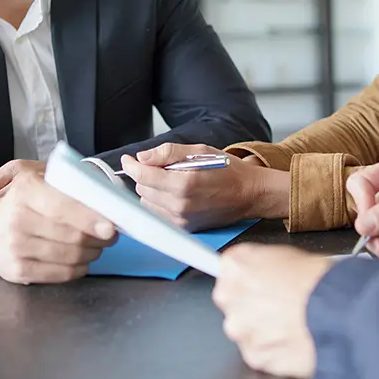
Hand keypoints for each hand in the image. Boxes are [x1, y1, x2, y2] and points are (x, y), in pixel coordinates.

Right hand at [0, 160, 117, 283]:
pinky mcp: (17, 270)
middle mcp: (17, 219)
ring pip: (69, 256)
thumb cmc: (19, 199)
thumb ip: (66, 178)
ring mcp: (16, 247)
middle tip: (110, 235)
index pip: (62, 207)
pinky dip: (78, 269)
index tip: (110, 226)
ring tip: (96, 245)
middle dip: (98, 238)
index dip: (89, 219)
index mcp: (26, 190)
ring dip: (91, 253)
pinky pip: (60, 274)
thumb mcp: (36, 175)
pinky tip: (81, 261)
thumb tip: (102, 189)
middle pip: (71, 235)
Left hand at [120, 143, 287, 230]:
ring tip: (170, 181)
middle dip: (145, 176)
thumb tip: (143, 157)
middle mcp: (180, 204)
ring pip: (147, 203)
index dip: (132, 165)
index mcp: (184, 183)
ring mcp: (182, 219)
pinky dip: (159, 203)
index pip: (143, 175)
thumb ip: (169, 152)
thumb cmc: (228, 170)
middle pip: (142, 189)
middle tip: (161, 168)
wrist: (250, 194)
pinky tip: (174, 194)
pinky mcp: (184, 228)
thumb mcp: (200, 151)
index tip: (128, 160)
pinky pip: (158, 214)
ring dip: (151, 191)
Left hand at [212, 244, 333, 378]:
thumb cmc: (321, 281)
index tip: (257, 283)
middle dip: (253, 305)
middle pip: (234, 302)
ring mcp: (240, 330)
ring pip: (246, 331)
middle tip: (282, 305)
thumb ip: (266, 265)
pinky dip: (275, 351)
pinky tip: (296, 341)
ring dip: (263, 330)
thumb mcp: (292, 255)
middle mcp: (230, 297)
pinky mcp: (253, 357)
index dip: (249, 278)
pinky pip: (261, 354)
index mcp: (236, 265)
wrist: (338, 313)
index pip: (228, 270)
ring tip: (293, 325)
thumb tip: (267, 273)